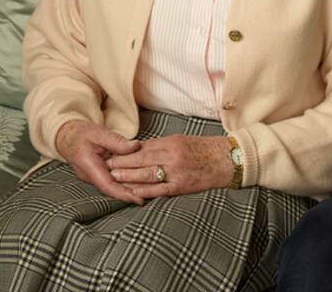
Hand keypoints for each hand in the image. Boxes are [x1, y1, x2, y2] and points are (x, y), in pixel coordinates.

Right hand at [56, 120, 142, 204]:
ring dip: (129, 189)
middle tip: (152, 195)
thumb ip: (116, 141)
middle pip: (113, 189)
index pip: (107, 185)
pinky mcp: (98, 174)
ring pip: (113, 186)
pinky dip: (125, 182)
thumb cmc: (80, 133)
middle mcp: (90, 176)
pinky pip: (112, 180)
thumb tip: (135, 146)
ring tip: (149, 191)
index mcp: (88, 166)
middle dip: (131, 194)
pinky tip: (138, 182)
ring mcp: (93, 176)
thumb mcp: (98, 133)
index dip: (123, 193)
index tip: (138, 198)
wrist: (67, 136)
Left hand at [108, 135, 233, 198]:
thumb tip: (141, 149)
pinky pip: (159, 189)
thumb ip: (163, 145)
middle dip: (122, 162)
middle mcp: (172, 156)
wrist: (226, 160)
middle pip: (141, 159)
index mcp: (172, 142)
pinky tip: (132, 191)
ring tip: (113, 177)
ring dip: (128, 176)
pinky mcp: (181, 186)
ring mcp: (176, 172)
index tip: (112, 152)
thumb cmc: (205, 149)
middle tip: (106, 164)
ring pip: (147, 174)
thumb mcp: (183, 140)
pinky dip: (144, 191)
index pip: (143, 147)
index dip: (125, 151)